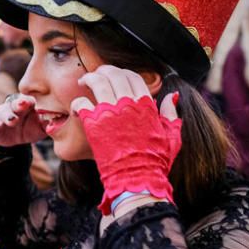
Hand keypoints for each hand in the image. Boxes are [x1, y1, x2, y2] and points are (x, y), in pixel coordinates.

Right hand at [0, 94, 45, 151]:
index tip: (32, 103)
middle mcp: (14, 106)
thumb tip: (57, 124)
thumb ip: (48, 125)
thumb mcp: (41, 128)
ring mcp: (2, 114)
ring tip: (12, 121)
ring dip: (8, 116)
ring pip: (4, 113)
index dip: (29, 101)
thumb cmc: (31, 127)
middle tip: (23, 104)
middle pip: (16, 103)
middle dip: (19, 104)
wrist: (16, 138)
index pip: (29, 100)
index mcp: (27, 104)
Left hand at [70, 65, 180, 214]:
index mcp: (146, 105)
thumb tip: (172, 96)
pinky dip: (77, 102)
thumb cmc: (155, 160)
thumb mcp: (171, 136)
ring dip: (89, 79)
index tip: (117, 75)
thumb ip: (170, 114)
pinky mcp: (94, 125)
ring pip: (97, 83)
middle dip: (104, 71)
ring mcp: (110, 113)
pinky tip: (77, 106)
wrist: (137, 177)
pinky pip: (81, 103)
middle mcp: (128, 105)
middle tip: (98, 75)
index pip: (133, 77)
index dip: (124, 73)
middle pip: (114, 75)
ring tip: (83, 82)